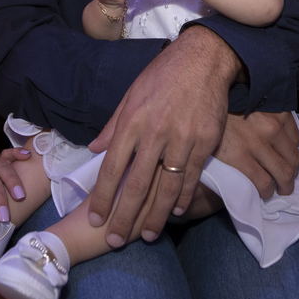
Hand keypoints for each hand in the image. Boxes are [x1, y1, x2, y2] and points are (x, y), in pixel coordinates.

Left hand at [86, 26, 235, 244]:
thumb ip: (113, 125)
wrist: (203, 59)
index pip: (111, 167)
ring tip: (148, 235)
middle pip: (137, 184)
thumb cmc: (163, 75)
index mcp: (132, 121)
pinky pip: (191, 176)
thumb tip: (93, 149)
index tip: (95, 218)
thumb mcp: (131, 94)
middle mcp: (155, 133)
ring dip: (155, 215)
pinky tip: (175, 211)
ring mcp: (182, 139)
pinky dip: (183, 196)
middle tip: (115, 240)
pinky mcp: (205, 141)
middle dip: (124, 216)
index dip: (102, 197)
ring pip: (166, 187)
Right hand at [212, 111, 298, 198]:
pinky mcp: (241, 157)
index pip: (296, 140)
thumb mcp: (253, 104)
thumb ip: (268, 115)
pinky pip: (263, 182)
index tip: (285, 159)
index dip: (292, 153)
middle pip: (293, 159)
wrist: (199, 111)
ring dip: (284, 186)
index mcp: (276, 111)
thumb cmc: (226, 106)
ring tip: (278, 189)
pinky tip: (264, 192)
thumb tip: (279, 138)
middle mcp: (271, 126)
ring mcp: (257, 143)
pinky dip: (267, 191)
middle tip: (285, 180)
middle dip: (292, 174)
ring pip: (283, 173)